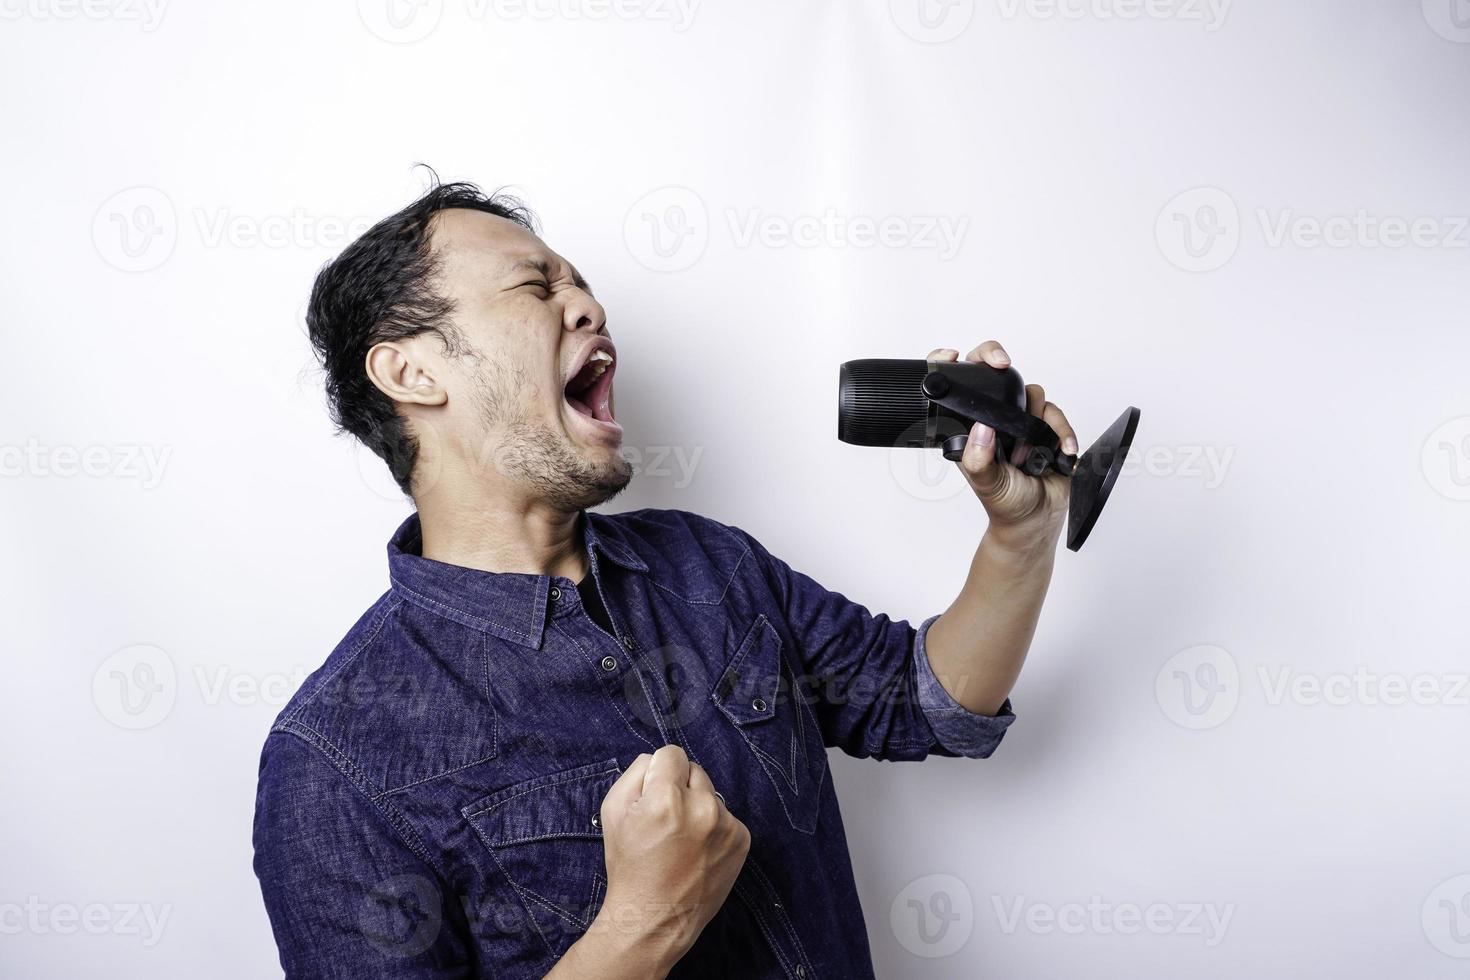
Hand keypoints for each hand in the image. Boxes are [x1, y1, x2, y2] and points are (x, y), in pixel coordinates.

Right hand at [592, 745, 749, 971]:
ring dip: (698, 807)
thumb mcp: (613, 812)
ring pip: (711, 794)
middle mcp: (702, 808)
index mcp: (666, 798)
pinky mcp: (742, 840)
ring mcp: (726, 825)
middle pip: (694, 770)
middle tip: (665, 821)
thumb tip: (658, 759)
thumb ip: (635, 772)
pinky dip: (713, 828)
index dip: (659, 773)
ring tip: (681, 840)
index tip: (654, 795)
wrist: (654, 918)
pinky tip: (696, 851)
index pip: (672, 753)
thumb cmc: (630, 866)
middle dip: (679, 788)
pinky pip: (726, 816)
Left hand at [927, 342, 1076, 550]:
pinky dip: (1062, 431)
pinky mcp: (1047, 427)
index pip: (956, 388)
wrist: (1037, 521)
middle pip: (997, 375)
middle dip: (1000, 365)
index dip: (950, 364)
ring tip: (1029, 456)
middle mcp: (994, 419)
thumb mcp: (986, 483)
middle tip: (1003, 364)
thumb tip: (981, 429)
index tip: (952, 356)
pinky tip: (1062, 452)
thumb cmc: (1005, 503)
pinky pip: (1056, 414)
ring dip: (1035, 422)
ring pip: (1032, 394)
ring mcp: (1021, 421)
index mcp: (969, 428)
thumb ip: (979, 459)